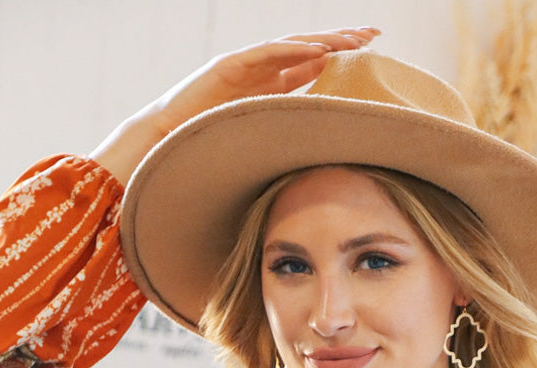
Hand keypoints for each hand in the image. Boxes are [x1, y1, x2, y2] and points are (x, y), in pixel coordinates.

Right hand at [91, 28, 379, 184]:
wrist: (164, 144)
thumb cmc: (207, 151)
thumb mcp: (257, 146)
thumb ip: (282, 140)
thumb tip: (315, 163)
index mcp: (267, 88)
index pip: (310, 68)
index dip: (339, 59)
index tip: (369, 56)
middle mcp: (259, 72)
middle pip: (307, 51)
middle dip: (340, 41)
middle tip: (372, 36)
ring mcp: (244, 65)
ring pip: (291, 47)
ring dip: (323, 41)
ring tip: (352, 40)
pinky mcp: (228, 65)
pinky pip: (266, 54)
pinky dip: (293, 51)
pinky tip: (318, 51)